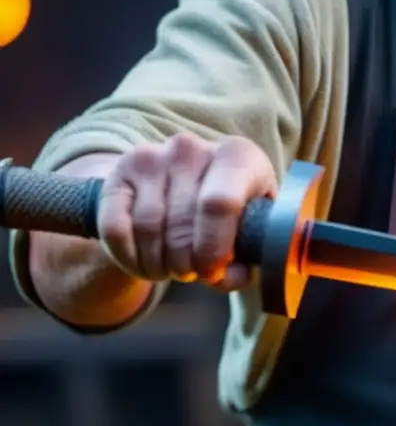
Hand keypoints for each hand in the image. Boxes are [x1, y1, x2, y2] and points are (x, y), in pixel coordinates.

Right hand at [97, 133, 276, 290]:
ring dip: (157, 263)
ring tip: (170, 271)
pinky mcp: (120, 173)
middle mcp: (192, 148)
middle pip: (182, 224)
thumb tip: (225, 277)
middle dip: (186, 263)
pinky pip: (115, 228)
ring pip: (148, 227)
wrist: (187, 187)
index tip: (212, 271)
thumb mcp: (251, 232)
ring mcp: (152, 156)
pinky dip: (128, 257)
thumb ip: (247, 259)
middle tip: (191, 273)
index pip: (220, 204)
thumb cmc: (231, 214)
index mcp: (237, 155)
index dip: (213, 248)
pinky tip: (143, 264)